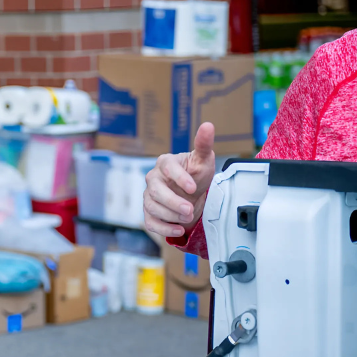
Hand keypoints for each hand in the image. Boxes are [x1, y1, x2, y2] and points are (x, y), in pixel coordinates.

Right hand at [143, 122, 216, 237]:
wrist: (191, 194)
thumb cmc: (196, 174)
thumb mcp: (203, 160)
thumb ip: (204, 144)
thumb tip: (208, 125)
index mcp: (165, 163)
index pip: (168, 168)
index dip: (180, 178)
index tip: (194, 188)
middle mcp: (153, 179)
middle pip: (155, 191)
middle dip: (173, 202)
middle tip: (189, 209)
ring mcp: (149, 196)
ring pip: (152, 207)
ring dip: (170, 215)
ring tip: (187, 217)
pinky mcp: (149, 212)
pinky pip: (150, 222)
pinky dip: (164, 228)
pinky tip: (178, 230)